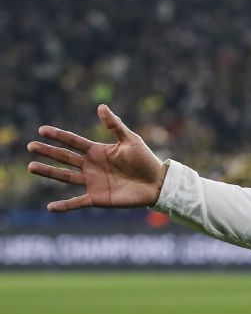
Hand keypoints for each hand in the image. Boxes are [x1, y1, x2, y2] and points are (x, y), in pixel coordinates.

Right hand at [28, 104, 166, 211]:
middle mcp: (91, 166)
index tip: (42, 130)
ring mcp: (92, 182)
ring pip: (65, 176)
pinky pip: (77, 202)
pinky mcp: (98, 198)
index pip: (73, 141)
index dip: (58, 136)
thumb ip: (115, 125)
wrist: (157, 183)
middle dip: (47, 151)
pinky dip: (64, 206)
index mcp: (97, 151)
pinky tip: (50, 208)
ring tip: (31, 166)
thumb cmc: (145, 160)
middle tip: (31, 146)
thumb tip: (101, 106)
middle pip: (64, 157)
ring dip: (48, 172)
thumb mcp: (130, 140)